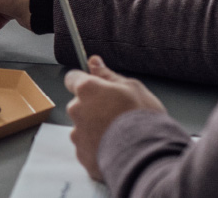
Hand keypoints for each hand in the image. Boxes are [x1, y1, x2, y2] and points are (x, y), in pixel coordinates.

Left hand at [65, 56, 166, 180]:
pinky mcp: (82, 155)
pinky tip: (114, 147)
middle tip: (115, 113)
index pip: (72, 78)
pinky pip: (87, 147)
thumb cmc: (141, 118)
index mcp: (87, 89)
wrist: (145, 155)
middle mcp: (77, 110)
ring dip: (94, 128)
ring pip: (82, 127)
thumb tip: (94, 62)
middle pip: (78, 104)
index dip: (84, 81)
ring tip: (117, 133)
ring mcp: (78, 135)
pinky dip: (97, 147)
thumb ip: (108, 75)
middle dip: (92, 107)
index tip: (95, 87)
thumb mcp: (132, 87)